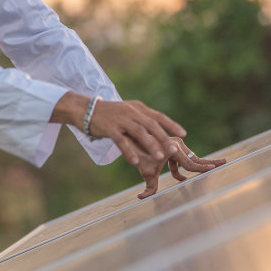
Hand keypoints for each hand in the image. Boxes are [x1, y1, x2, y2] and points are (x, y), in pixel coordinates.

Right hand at [57, 94, 223, 198]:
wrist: (85, 110)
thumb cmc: (109, 115)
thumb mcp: (127, 114)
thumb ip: (141, 122)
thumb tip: (158, 134)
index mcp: (137, 108)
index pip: (158, 116)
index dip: (171, 124)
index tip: (184, 133)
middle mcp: (131, 112)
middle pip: (151, 124)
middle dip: (164, 137)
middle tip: (174, 149)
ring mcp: (120, 119)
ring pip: (139, 132)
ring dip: (150, 145)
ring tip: (159, 157)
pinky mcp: (109, 128)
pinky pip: (121, 141)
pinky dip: (129, 152)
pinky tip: (135, 162)